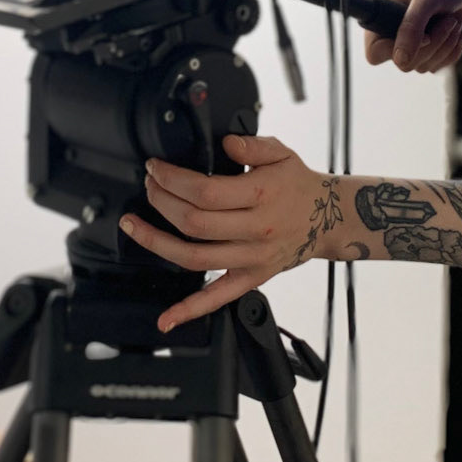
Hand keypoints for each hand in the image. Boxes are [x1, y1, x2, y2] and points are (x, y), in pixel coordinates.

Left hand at [120, 134, 344, 331]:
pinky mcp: (251, 278)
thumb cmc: (298, 184)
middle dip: (161, 201)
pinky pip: (217, 298)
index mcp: (260, 196)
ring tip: (134, 226)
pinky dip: (190, 310)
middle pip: (194, 223)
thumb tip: (226, 143)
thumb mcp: (281, 153)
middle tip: (148, 186)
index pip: (204, 191)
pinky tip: (167, 318)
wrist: (328, 218)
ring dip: (157, 243)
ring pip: (195, 258)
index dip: (172, 179)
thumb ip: (252, 145)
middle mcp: (255, 230)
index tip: (156, 168)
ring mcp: (251, 258)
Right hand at [365, 0, 461, 71]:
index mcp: (384, 19)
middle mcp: (395, 36)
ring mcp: (413, 47)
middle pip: (404, 64)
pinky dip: (452, 52)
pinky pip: (437, 67)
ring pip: (423, 67)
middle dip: (432, 44)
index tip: (423, 35)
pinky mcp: (430, 53)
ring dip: (444, 45)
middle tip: (447, 20)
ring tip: (453, 21)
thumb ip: (411, 27)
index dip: (396, 50)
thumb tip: (400, 59)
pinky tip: (458, 33)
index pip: (375, 53)